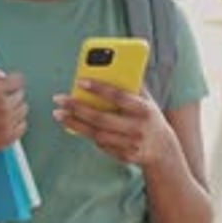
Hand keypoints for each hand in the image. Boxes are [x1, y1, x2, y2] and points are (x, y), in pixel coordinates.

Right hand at [0, 64, 28, 160]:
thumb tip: (0, 74)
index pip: (17, 80)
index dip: (10, 81)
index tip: (5, 85)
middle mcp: (2, 108)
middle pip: (21, 95)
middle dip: (11, 94)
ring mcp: (5, 125)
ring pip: (23, 110)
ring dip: (14, 108)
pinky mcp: (6, 139)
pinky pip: (23, 126)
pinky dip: (15, 123)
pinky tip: (2, 122)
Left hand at [53, 78, 175, 166]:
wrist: (163, 149)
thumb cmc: (148, 116)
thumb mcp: (147, 99)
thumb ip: (132, 85)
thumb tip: (113, 66)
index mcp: (144, 109)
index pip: (119, 97)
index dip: (100, 89)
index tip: (80, 81)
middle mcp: (138, 128)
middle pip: (102, 118)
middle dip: (78, 108)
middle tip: (59, 99)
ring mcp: (131, 144)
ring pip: (97, 134)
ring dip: (75, 124)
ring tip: (58, 113)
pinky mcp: (124, 156)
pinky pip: (100, 144)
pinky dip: (86, 133)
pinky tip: (72, 124)